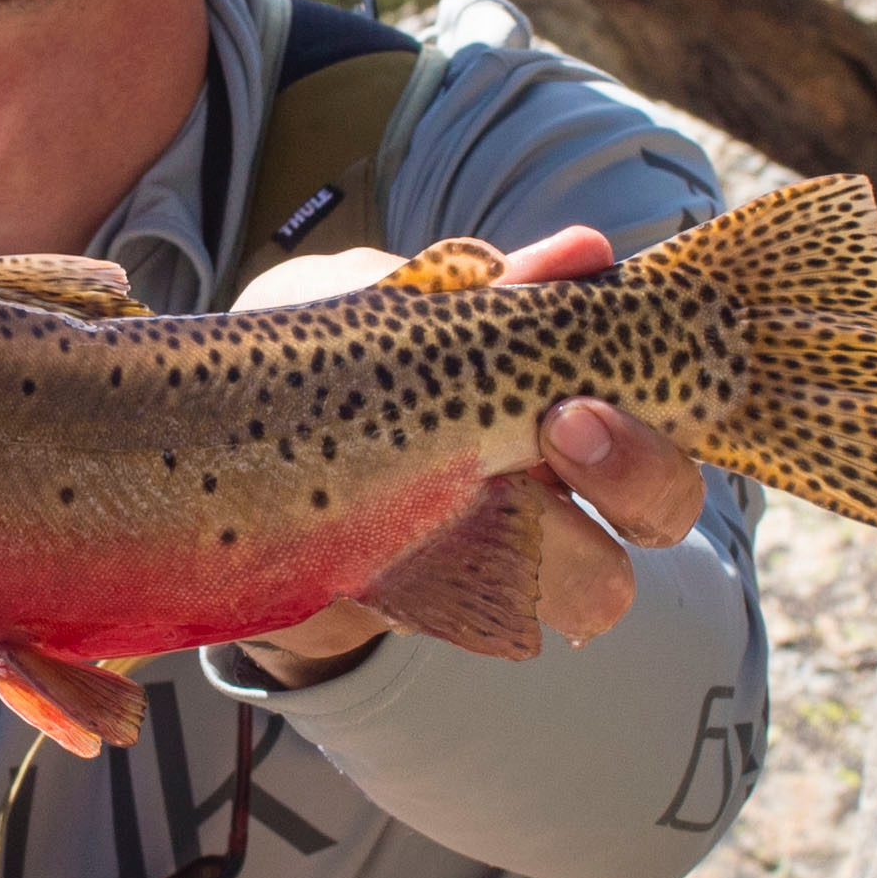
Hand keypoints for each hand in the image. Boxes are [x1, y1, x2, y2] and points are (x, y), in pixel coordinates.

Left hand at [226, 225, 710, 683]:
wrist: (207, 460)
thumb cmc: (315, 358)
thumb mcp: (370, 302)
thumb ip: (469, 287)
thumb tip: (583, 251)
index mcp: (554, 397)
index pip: (669, 407)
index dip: (664, 401)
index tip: (586, 382)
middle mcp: (552, 484)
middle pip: (665, 505)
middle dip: (638, 471)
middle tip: (560, 428)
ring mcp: (505, 557)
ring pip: (602, 589)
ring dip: (565, 554)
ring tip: (481, 501)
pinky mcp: (440, 613)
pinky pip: (489, 626)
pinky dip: (454, 596)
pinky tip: (388, 557)